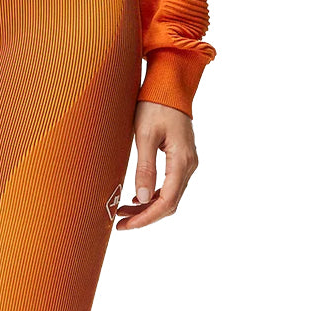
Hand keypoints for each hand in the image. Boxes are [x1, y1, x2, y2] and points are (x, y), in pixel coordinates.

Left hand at [115, 101, 197, 230]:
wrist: (169, 85)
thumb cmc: (155, 105)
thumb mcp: (145, 136)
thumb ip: (144, 168)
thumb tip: (143, 198)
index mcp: (181, 160)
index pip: (166, 201)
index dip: (146, 218)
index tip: (126, 225)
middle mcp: (189, 165)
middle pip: (169, 203)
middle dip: (145, 217)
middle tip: (120, 223)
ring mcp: (187, 162)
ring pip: (170, 196)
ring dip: (148, 207)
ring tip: (123, 213)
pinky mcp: (181, 158)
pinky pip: (170, 185)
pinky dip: (154, 195)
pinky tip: (137, 199)